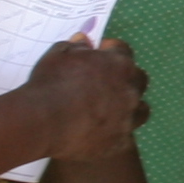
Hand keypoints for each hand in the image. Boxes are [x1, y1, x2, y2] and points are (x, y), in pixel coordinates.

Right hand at [24, 36, 150, 161]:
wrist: (42, 121)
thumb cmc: (50, 83)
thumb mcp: (58, 55)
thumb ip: (77, 46)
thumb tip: (85, 40)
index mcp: (119, 65)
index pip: (123, 51)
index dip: (111, 51)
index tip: (100, 54)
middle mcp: (130, 90)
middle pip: (139, 80)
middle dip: (125, 79)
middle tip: (106, 83)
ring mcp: (127, 118)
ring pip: (141, 111)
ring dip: (129, 108)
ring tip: (111, 112)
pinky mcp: (119, 143)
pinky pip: (125, 139)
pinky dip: (116, 135)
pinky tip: (102, 135)